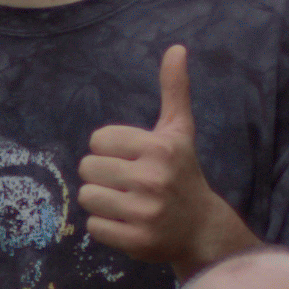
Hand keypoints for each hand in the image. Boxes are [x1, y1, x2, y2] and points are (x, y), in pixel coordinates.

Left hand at [72, 45, 234, 270]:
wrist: (201, 228)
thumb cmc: (183, 173)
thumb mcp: (179, 131)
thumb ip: (174, 90)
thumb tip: (176, 48)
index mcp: (158, 148)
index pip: (98, 140)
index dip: (109, 149)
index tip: (130, 158)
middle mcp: (152, 179)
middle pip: (88, 168)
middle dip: (102, 174)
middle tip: (126, 182)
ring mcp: (144, 212)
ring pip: (87, 197)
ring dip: (101, 200)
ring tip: (125, 201)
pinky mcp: (136, 240)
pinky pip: (93, 226)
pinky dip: (105, 225)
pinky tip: (127, 221)